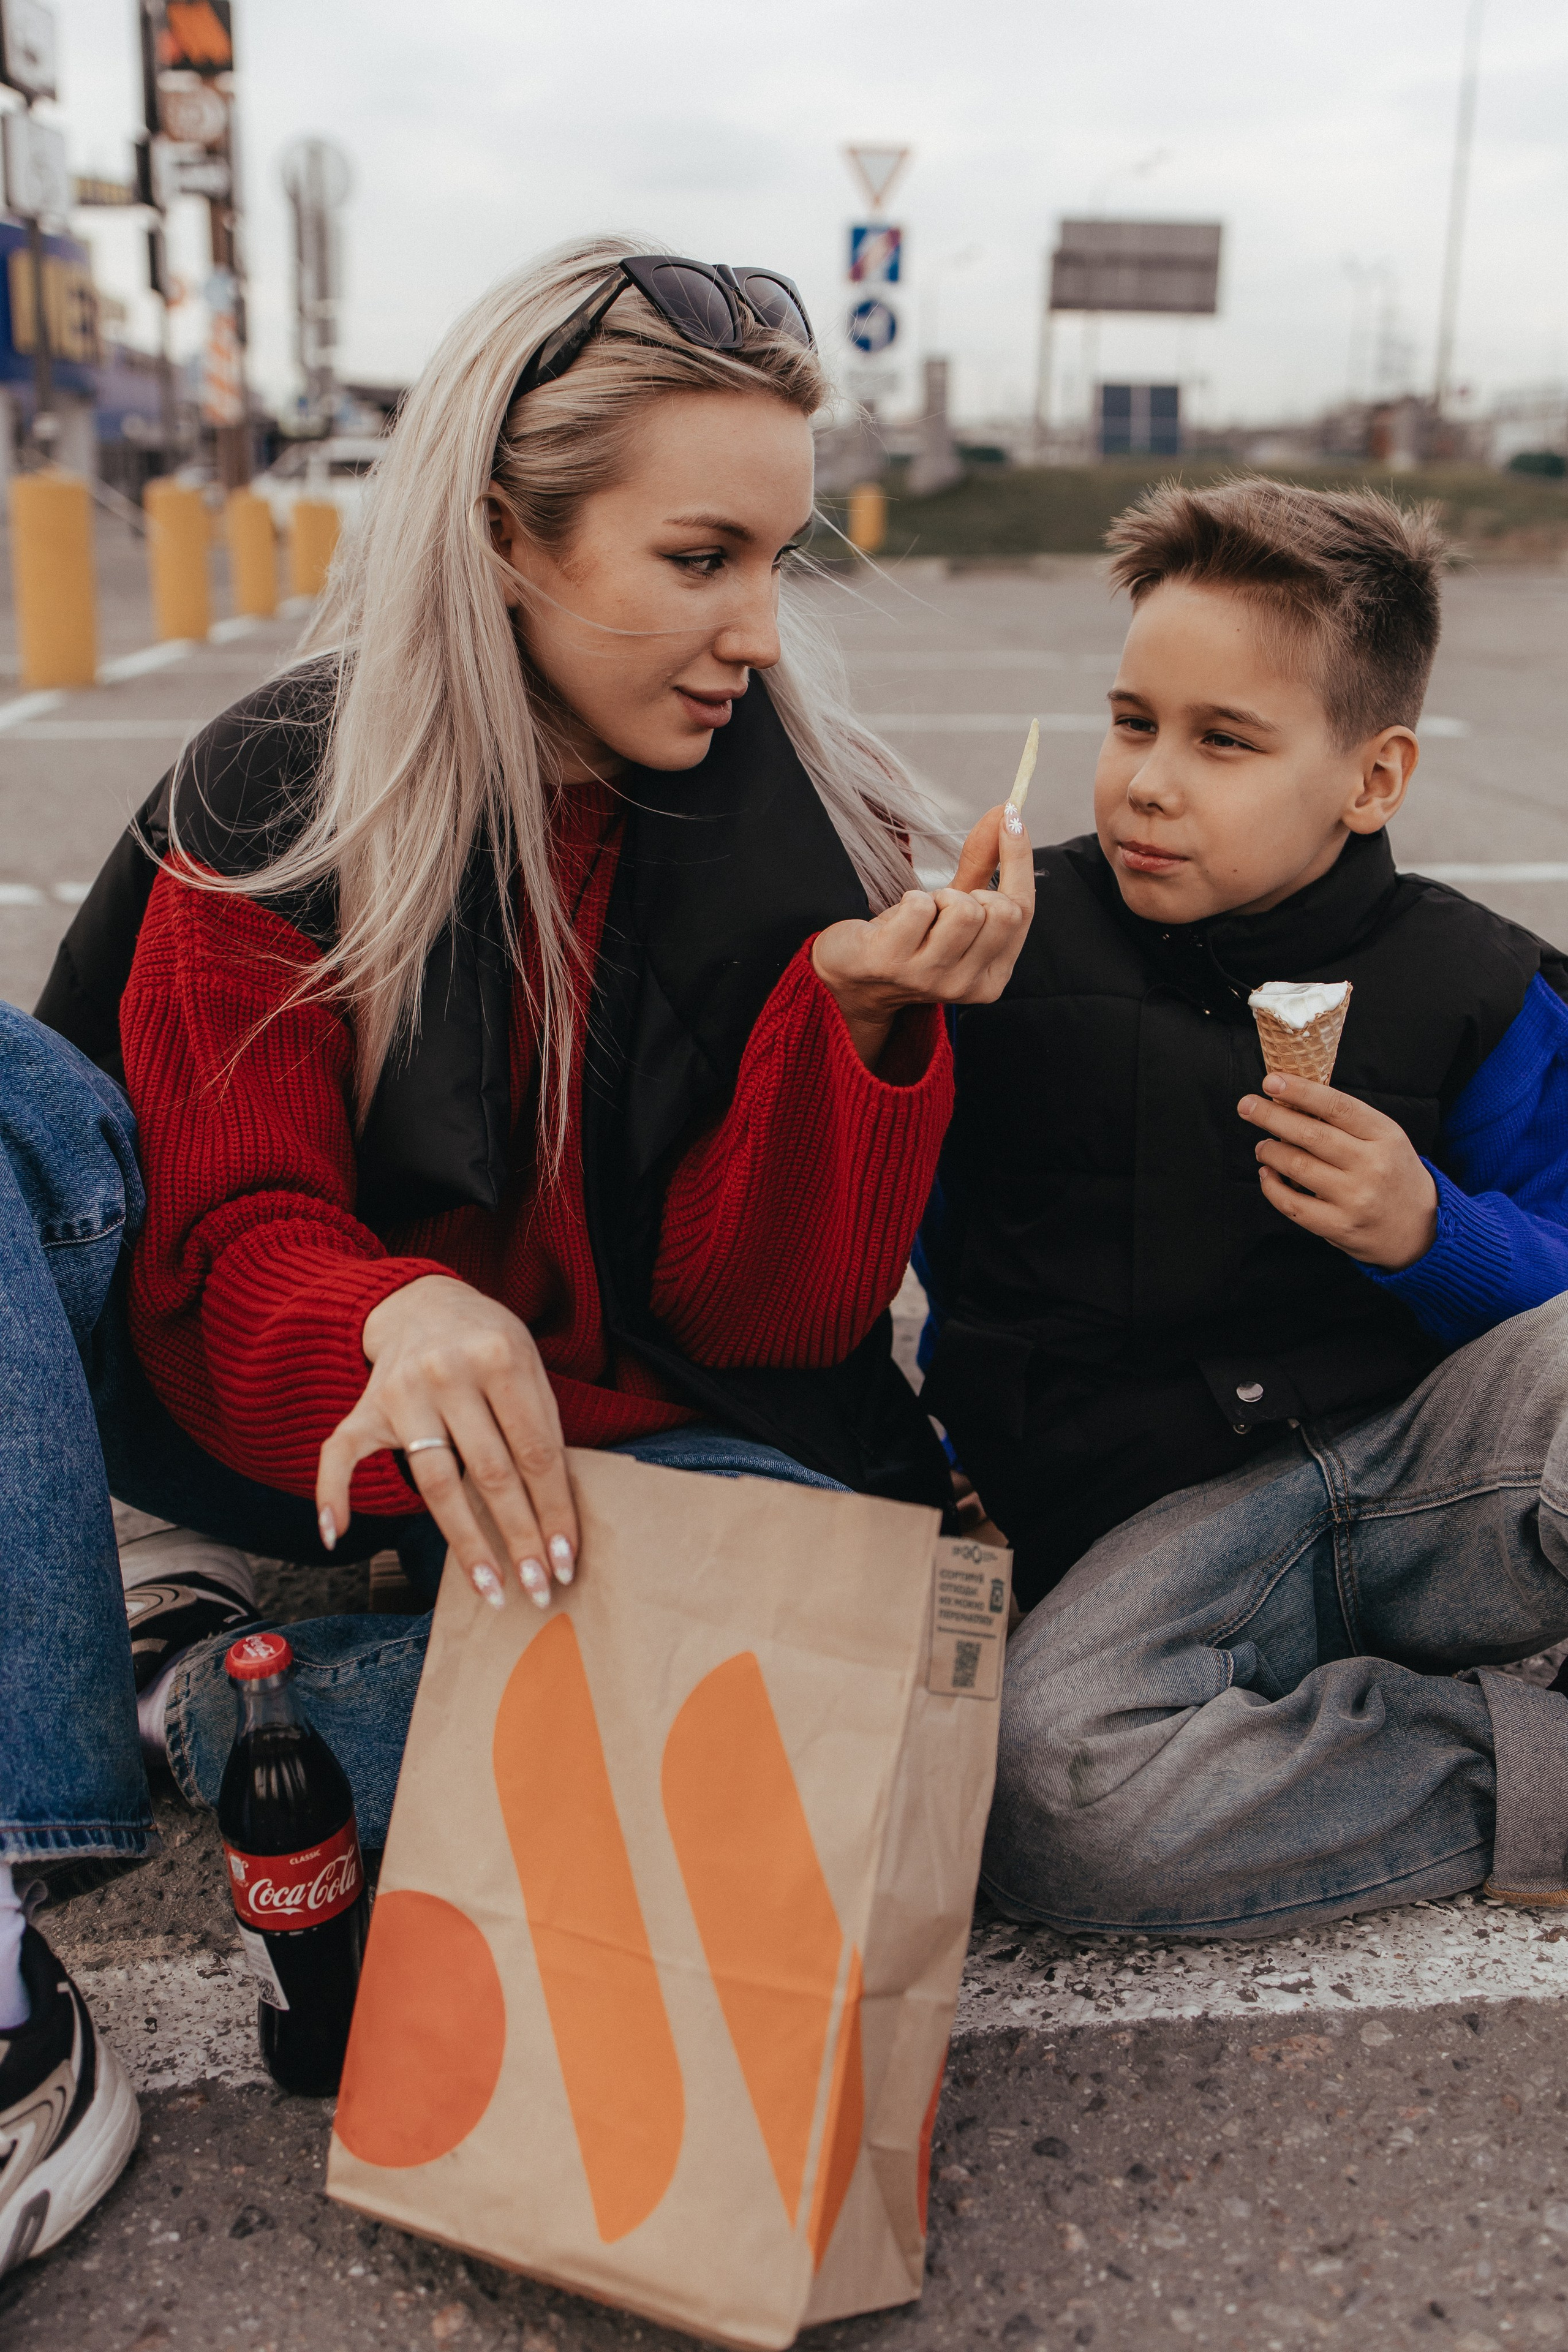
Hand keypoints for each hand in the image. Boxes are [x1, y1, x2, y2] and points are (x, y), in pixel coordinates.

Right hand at [316, 1274, 578, 1611]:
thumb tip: (556, 1509)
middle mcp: (448, 1374)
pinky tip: (336, 1536)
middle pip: (490, 1473)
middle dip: (519, 1537)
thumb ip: (540, 1425)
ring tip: (491, 1587)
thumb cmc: (488, 1344)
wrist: (423, 1301)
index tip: (567, 1559)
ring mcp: (401, 1393)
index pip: (536, 1452)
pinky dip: (332, 1495)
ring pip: (434, 1481)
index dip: (554, 1510)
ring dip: (466, 1542)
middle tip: (539, 1588)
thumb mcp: (528, 1364)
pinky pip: (340, 1456)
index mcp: (500, 1357)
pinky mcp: (364, 1407)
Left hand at [811, 803, 1034, 1066]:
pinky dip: (909, 900)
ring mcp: (929, 979)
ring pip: (964, 910)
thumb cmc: (909, 939)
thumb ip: (985, 865)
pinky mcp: (891, 963)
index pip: (1023, 912)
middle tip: (945, 904)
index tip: (1012, 819)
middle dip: (974, 891)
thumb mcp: (953, 907)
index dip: (1019, 860)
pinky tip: (898, 920)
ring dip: (939, 896)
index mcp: (992, 977)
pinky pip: (919, 907)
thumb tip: (1009, 815)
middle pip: (1002, 911)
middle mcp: (966, 985)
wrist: (852, 977)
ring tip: (921, 913)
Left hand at [1238, 1073, 1438, 1268]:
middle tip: (1247, 1105)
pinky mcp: (1338, 1226)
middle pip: (1311, 1134)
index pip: (1337, 1106)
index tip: (1271, 1081)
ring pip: (1296, 1166)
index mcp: (1385, 1136)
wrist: (1423, 1230)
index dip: (1300, 1091)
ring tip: (1263, 1145)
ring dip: (1270, 1151)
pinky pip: (1291, 1203)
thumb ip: (1348, 1121)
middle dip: (1271, 1116)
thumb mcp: (1386, 1139)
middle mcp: (1371, 1166)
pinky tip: (1267, 1174)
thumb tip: (1294, 1099)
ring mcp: (1354, 1198)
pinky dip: (1271, 1186)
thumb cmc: (1394, 1175)